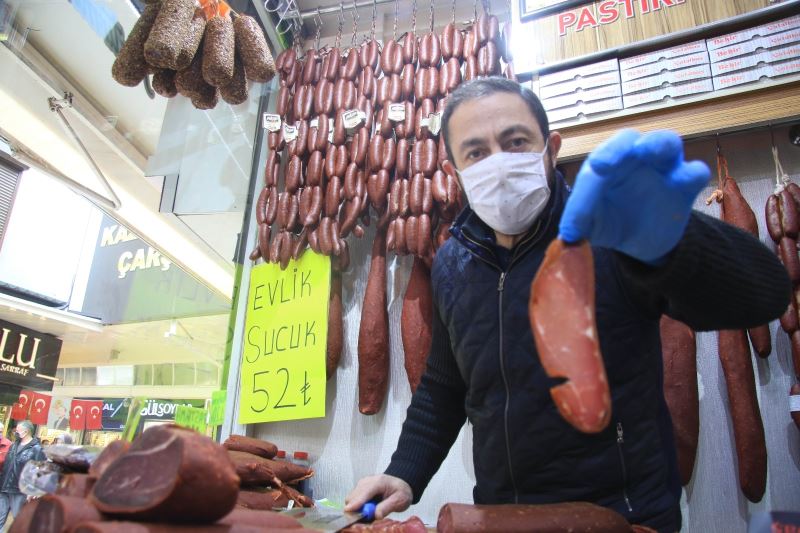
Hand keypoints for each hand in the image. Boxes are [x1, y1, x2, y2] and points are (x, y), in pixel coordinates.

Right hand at [345, 474, 412, 519]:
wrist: (400, 485)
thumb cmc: (400, 491)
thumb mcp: (399, 500)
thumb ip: (387, 507)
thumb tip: (376, 515)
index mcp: (378, 482)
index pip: (364, 492)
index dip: (356, 502)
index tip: (348, 511)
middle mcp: (367, 481)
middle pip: (353, 496)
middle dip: (357, 509)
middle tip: (369, 516)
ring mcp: (361, 484)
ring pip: (351, 499)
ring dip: (358, 508)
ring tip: (372, 510)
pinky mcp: (359, 489)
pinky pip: (353, 500)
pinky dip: (358, 507)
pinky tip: (370, 507)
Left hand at [559, 129, 709, 264]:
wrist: (640, 245)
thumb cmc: (612, 222)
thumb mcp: (593, 225)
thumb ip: (581, 223)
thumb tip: (568, 234)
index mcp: (607, 165)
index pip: (600, 159)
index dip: (596, 166)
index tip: (595, 170)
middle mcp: (634, 159)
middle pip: (629, 139)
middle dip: (618, 146)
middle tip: (606, 162)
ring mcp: (661, 168)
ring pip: (666, 142)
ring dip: (658, 144)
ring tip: (649, 151)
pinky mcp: (685, 186)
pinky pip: (695, 171)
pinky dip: (692, 172)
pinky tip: (687, 179)